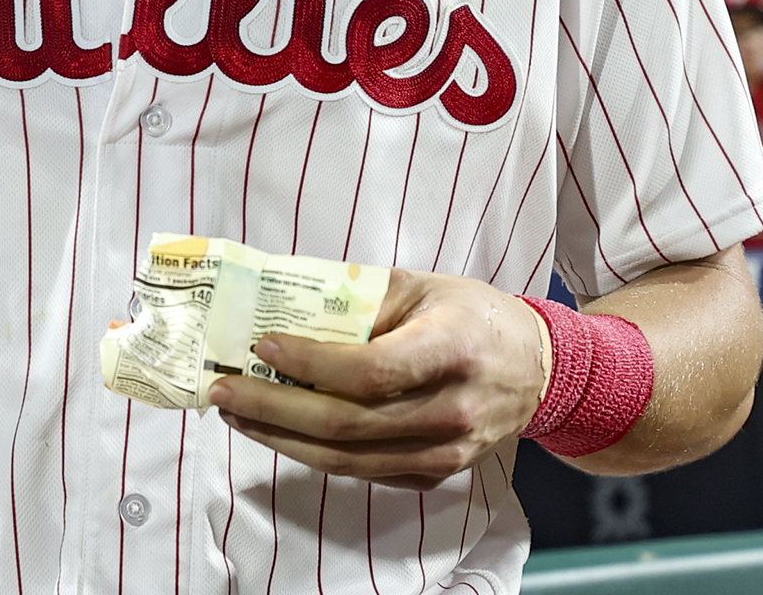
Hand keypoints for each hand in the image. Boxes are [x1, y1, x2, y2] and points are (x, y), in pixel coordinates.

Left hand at [208, 268, 550, 489]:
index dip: (310, 365)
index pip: (372, 370)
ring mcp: (447, 452)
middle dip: (272, 407)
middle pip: (347, 423)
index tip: (261, 346)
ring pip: (347, 458)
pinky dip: (311, 454)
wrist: (540, 369)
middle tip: (222, 387)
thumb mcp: (420, 287)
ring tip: (234, 412)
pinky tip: (275, 431)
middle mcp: (452, 410)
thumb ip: (355, 300)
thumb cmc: (473, 317)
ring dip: (280, 438)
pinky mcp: (436, 475)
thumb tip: (279, 306)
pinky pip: (362, 471)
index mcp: (452, 351)